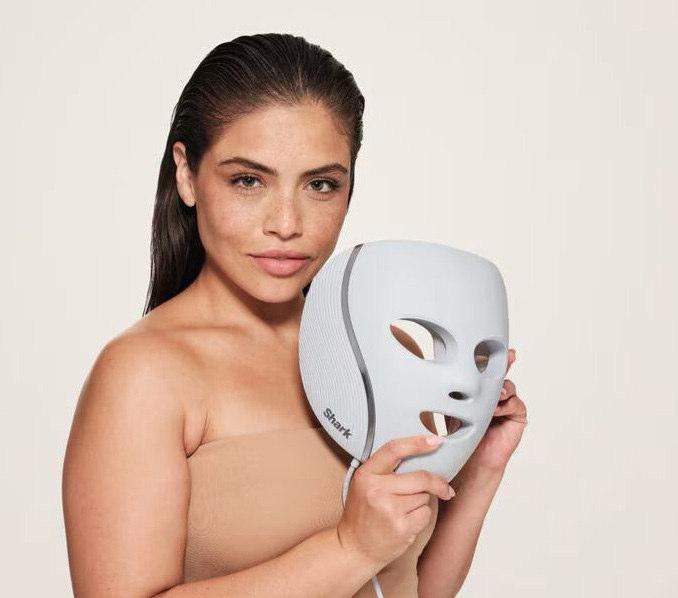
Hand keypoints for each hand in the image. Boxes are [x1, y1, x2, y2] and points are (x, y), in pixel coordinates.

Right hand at [336, 434, 454, 568]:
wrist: (355, 547)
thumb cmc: (363, 513)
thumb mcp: (364, 484)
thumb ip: (385, 470)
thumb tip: (420, 456)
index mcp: (366, 474)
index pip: (394, 450)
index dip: (417, 443)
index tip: (435, 440)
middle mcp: (376, 490)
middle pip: (420, 477)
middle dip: (437, 483)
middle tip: (445, 488)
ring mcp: (389, 509)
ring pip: (424, 497)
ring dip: (421, 502)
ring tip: (403, 511)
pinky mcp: (401, 527)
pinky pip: (425, 514)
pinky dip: (421, 517)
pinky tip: (406, 522)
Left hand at [461, 348, 526, 472]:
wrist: (472, 459)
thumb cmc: (461, 434)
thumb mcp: (454, 406)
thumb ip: (456, 391)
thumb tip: (443, 373)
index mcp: (479, 389)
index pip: (484, 369)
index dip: (487, 357)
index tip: (488, 345)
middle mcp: (494, 394)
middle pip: (501, 373)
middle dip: (505, 362)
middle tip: (508, 355)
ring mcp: (507, 404)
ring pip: (509, 387)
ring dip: (502, 388)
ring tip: (495, 395)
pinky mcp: (517, 415)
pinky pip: (516, 403)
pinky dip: (507, 405)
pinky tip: (497, 410)